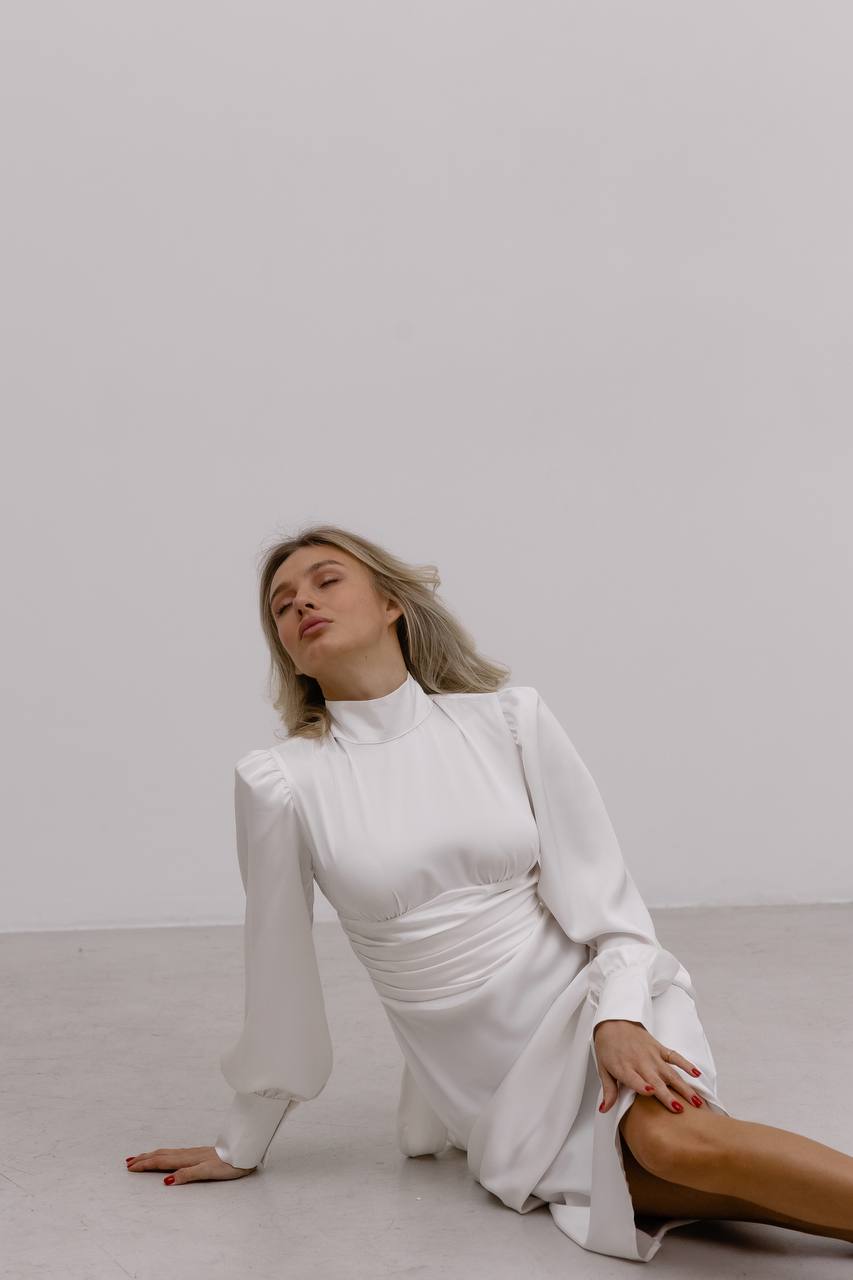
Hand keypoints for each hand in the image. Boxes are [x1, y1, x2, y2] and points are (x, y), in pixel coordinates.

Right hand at [124, 1145, 255, 1183]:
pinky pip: (174, 1153)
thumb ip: (188, 1175)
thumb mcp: (208, 1172)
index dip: (145, 1164)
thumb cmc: (227, 1165)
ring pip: (167, 1152)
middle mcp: (187, 1154)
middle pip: (161, 1155)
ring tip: (140, 1157)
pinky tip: (164, 1156)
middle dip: (144, 1159)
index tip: (130, 1168)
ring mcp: (192, 1153)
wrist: (242, 1153)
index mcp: (187, 1159)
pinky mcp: (197, 1154)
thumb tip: (167, 1181)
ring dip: (151, 1155)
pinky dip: (163, 1154)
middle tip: (128, 1163)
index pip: (161, 1162)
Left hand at [593, 1019, 702, 1113]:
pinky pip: (675, 1056)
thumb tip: (605, 1110)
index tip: (650, 1092)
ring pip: (670, 1073)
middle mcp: (640, 1063)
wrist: (613, 1022)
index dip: (642, 1086)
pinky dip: (686, 1064)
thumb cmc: (608, 1047)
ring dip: (683, 1087)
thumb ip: (609, 1091)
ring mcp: (652, 1055)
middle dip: (668, 1095)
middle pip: (656, 1081)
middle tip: (679, 1109)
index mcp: (624, 1068)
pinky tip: (697, 1074)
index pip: (634, 1079)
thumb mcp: (603, 1069)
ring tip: (696, 1101)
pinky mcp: (659, 1048)